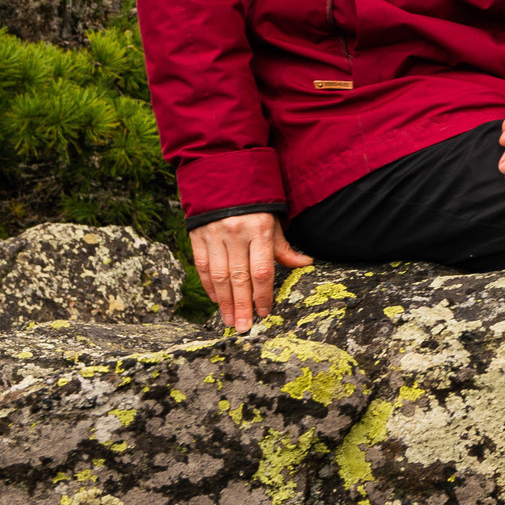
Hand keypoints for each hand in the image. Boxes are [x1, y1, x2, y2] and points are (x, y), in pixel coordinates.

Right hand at [190, 211, 311, 332]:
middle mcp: (235, 234)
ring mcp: (214, 235)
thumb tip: (306, 264)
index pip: (261, 270)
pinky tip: (215, 300)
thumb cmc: (256, 205)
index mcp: (259, 230)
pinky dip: (209, 285)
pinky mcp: (197, 235)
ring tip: (230, 320)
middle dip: (242, 305)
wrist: (224, 176)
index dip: (262, 294)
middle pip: (238, 277)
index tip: (264, 313)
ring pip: (219, 275)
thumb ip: (284, 248)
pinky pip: (203, 265)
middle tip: (243, 328)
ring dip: (224, 301)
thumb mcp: (273, 223)